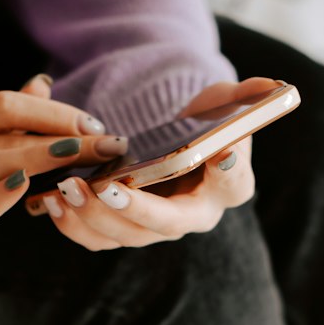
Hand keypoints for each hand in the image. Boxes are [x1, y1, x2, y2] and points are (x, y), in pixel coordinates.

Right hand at [0, 77, 127, 278]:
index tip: (95, 125)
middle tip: (108, 145)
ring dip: (39, 162)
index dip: (53, 113)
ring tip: (80, 162)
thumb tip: (43, 82)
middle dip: (62, 139)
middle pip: (5, 136)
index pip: (5, 106)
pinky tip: (25, 191)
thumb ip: (2, 118)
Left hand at [34, 77, 272, 250]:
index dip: (231, 172)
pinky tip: (53, 200)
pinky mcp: (125, 230)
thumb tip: (270, 85)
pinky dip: (73, 224)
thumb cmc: (202, 122)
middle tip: (104, 187)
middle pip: (167, 223)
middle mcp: (194, 215)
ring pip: (127, 235)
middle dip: (134, 209)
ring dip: (94, 216)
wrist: (171, 140)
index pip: (236, 184)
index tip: (223, 152)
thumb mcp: (223, 102)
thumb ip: (245, 95)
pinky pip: (98, 239)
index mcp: (228, 184)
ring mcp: (157, 227)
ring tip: (67, 188)